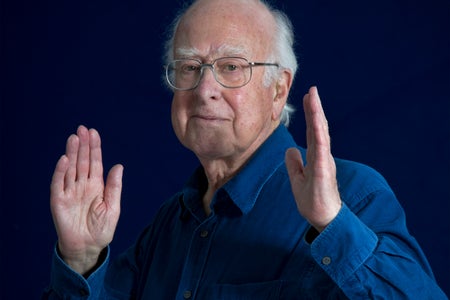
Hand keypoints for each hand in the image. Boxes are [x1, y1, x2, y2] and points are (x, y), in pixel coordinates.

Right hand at [50, 125, 122, 274]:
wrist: (88, 247)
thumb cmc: (101, 229)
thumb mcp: (113, 207)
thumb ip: (114, 187)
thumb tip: (119, 165)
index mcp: (96, 185)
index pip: (95, 162)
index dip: (94, 148)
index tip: (94, 133)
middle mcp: (82, 185)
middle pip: (82, 162)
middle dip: (83, 145)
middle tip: (82, 129)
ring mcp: (69, 192)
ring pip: (70, 168)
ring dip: (72, 153)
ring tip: (74, 138)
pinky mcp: (58, 201)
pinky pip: (58, 184)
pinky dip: (60, 172)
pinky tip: (64, 159)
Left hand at [285, 86, 340, 231]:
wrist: (323, 220)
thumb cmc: (313, 201)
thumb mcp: (297, 180)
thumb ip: (294, 164)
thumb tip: (290, 149)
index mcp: (316, 157)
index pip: (312, 132)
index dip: (310, 115)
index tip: (308, 97)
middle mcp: (322, 157)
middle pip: (318, 129)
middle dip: (315, 109)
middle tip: (312, 90)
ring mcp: (324, 164)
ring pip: (321, 136)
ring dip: (318, 117)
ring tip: (315, 100)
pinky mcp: (324, 173)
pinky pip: (321, 152)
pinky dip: (320, 137)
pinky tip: (317, 125)